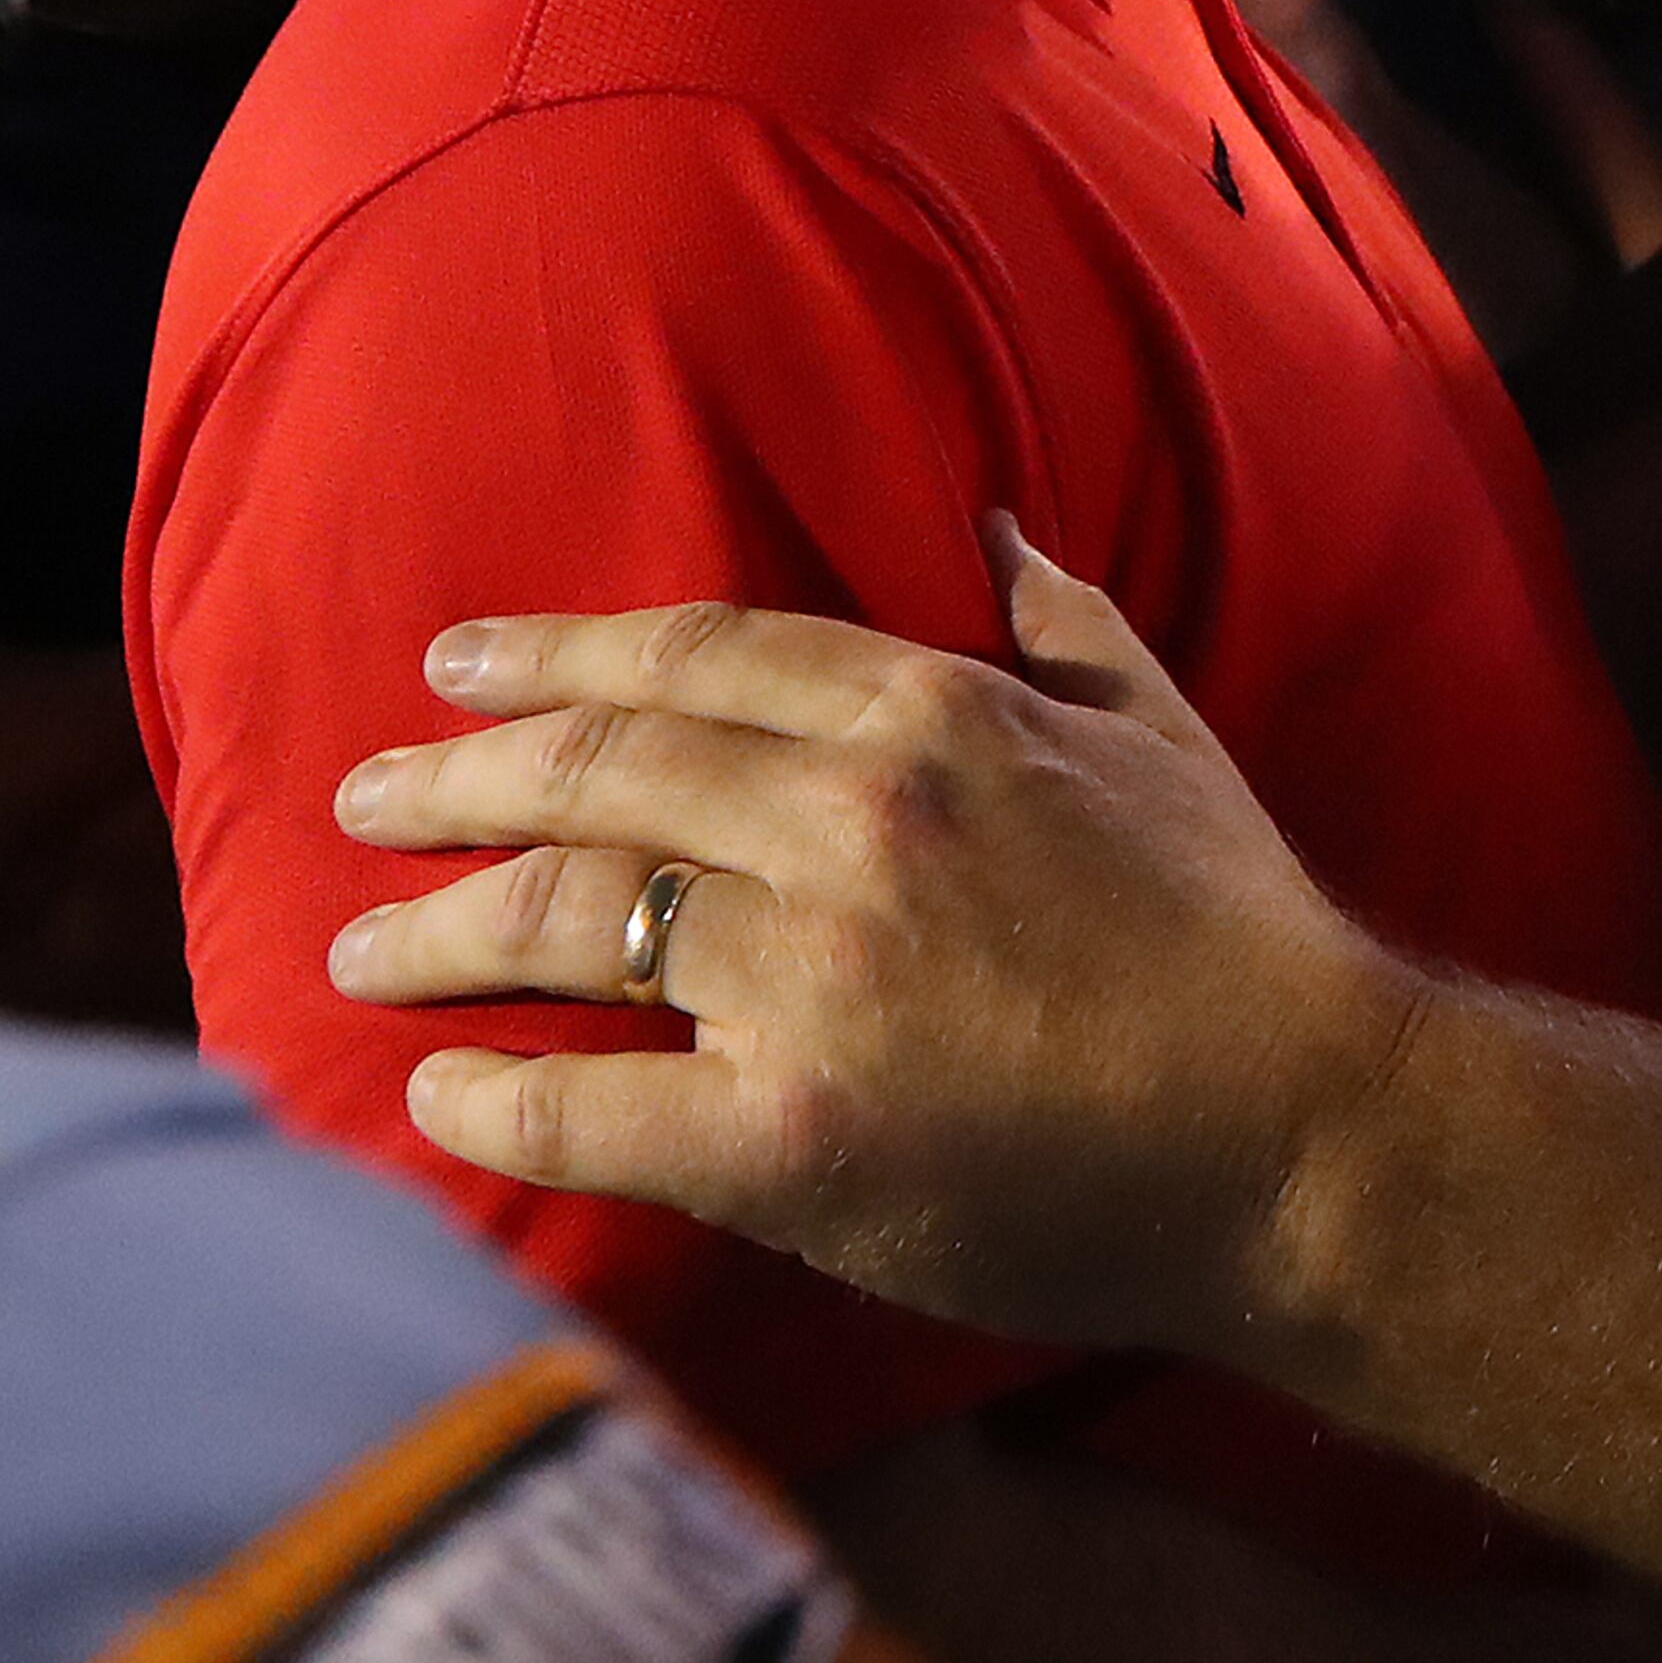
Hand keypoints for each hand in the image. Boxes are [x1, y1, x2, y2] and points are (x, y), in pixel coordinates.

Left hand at [325, 530, 1429, 1358]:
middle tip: (360, 799)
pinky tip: (435, 1093)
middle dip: (453, 779)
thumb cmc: (1235, 924)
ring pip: (568, 923)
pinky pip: (591, 1105)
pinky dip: (492, 1098)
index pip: (691, 656)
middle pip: (597, 772)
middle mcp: (855, 822)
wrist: (1305, 1127)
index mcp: (933, 714)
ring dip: (438, 932)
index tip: (455, 664)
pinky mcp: (793, 1139)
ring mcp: (817, 979)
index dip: (555, 652)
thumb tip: (992, 522)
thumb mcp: (1156, 729)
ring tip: (357, 951)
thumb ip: (1060, 619)